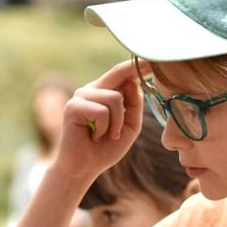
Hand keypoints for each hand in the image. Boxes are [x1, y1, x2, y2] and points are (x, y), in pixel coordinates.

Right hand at [55, 59, 144, 183]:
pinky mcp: (73, 106)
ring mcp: (81, 95)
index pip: (122, 73)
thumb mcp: (129, 126)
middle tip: (118, 131)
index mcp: (104, 91)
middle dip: (129, 97)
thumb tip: (133, 82)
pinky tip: (94, 137)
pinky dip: (104, 129)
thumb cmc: (106, 147)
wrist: (84, 167)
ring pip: (114, 98)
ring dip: (116, 124)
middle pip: (121, 80)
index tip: (153, 58)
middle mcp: (91, 89)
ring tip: (106, 136)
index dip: (137, 65)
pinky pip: (102, 112)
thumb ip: (134, 105)